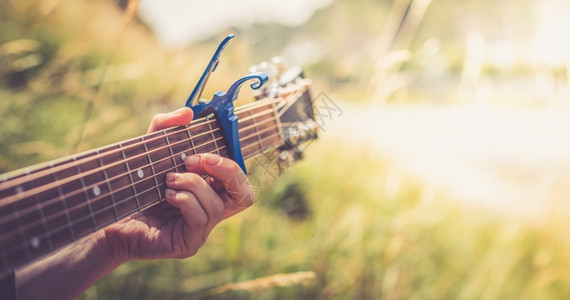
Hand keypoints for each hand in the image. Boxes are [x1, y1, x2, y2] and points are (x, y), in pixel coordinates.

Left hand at [104, 107, 253, 262]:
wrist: (105, 214)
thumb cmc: (131, 185)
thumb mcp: (149, 149)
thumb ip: (165, 127)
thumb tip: (188, 112)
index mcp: (208, 191)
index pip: (237, 181)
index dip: (229, 164)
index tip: (201, 153)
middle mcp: (209, 211)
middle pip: (244, 196)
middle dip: (227, 172)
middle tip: (197, 160)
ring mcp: (200, 230)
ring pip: (217, 205)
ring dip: (193, 184)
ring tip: (168, 179)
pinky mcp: (188, 244)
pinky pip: (201, 219)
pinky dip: (185, 200)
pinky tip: (167, 195)